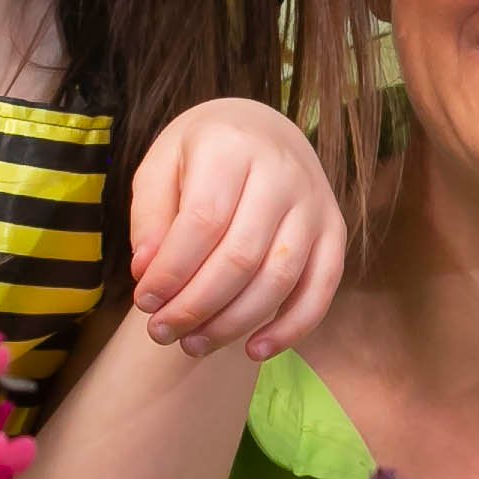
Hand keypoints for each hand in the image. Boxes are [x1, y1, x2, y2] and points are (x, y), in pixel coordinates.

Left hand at [131, 99, 348, 358]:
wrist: (261, 128)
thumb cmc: (202, 153)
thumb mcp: (161, 166)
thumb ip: (150, 217)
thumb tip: (146, 273)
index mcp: (231, 147)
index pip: (203, 222)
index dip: (171, 271)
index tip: (144, 302)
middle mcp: (282, 172)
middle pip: (240, 257)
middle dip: (196, 305)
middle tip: (161, 332)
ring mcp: (315, 202)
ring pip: (279, 278)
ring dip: (235, 323)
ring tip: (193, 345)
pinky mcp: (335, 229)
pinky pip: (322, 288)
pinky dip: (292, 328)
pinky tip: (255, 350)